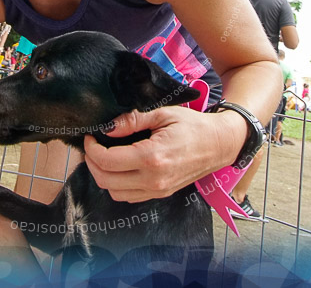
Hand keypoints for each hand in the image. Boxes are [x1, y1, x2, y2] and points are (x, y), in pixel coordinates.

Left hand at [83, 106, 243, 202]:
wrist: (219, 144)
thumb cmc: (193, 125)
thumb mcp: (163, 114)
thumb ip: (132, 120)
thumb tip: (107, 128)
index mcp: (152, 157)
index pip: (107, 161)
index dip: (91, 149)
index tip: (91, 136)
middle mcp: (153, 179)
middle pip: (106, 180)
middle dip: (92, 162)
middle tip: (93, 146)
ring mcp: (158, 190)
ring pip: (115, 192)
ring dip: (103, 176)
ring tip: (104, 156)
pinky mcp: (161, 194)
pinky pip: (129, 197)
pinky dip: (117, 185)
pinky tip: (120, 167)